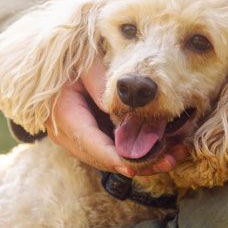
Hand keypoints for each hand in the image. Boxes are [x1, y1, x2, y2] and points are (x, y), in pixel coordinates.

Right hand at [46, 58, 185, 176]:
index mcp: (65, 116)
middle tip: (170, 161)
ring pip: (111, 159)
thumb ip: (99, 82)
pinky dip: (136, 151)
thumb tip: (115, 108)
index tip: (134, 168)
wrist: (52, 63)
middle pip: (104, 159)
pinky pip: (113, 150)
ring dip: (142, 160)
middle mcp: (69, 135)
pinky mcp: (91, 138)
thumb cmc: (68, 59)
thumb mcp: (84, 63)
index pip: (91, 144)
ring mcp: (80, 139)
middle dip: (138, 164)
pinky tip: (163, 146)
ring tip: (174, 156)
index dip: (114, 158)